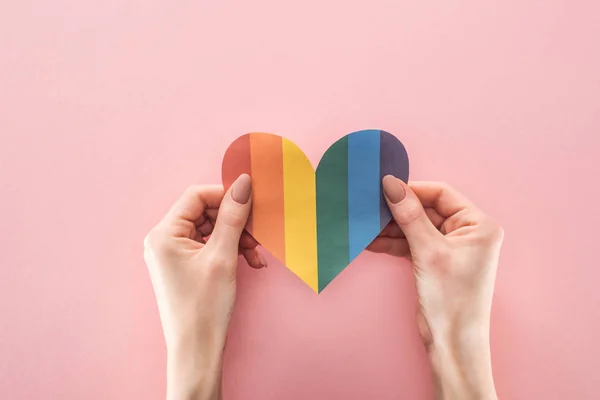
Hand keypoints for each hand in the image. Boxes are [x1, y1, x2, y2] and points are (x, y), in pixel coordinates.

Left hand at [143, 175, 265, 399]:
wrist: (196, 350)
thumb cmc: (204, 307)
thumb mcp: (222, 256)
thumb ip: (233, 217)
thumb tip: (244, 183)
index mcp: (164, 234)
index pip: (197, 196)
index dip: (226, 195)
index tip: (252, 202)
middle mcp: (164, 239)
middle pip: (205, 212)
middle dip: (235, 222)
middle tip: (257, 235)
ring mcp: (173, 253)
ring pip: (211, 229)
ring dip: (237, 237)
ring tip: (256, 254)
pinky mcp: (184, 265)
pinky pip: (210, 245)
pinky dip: (231, 250)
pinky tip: (250, 262)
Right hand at [368, 177, 502, 399]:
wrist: (451, 343)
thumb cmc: (451, 299)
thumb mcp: (428, 251)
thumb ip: (409, 215)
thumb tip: (391, 184)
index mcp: (479, 225)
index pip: (441, 194)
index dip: (412, 190)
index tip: (384, 188)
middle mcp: (468, 233)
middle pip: (426, 210)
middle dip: (398, 211)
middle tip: (369, 207)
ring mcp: (451, 248)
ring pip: (416, 227)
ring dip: (391, 228)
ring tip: (365, 226)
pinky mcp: (436, 261)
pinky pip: (413, 243)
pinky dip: (394, 242)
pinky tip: (372, 242)